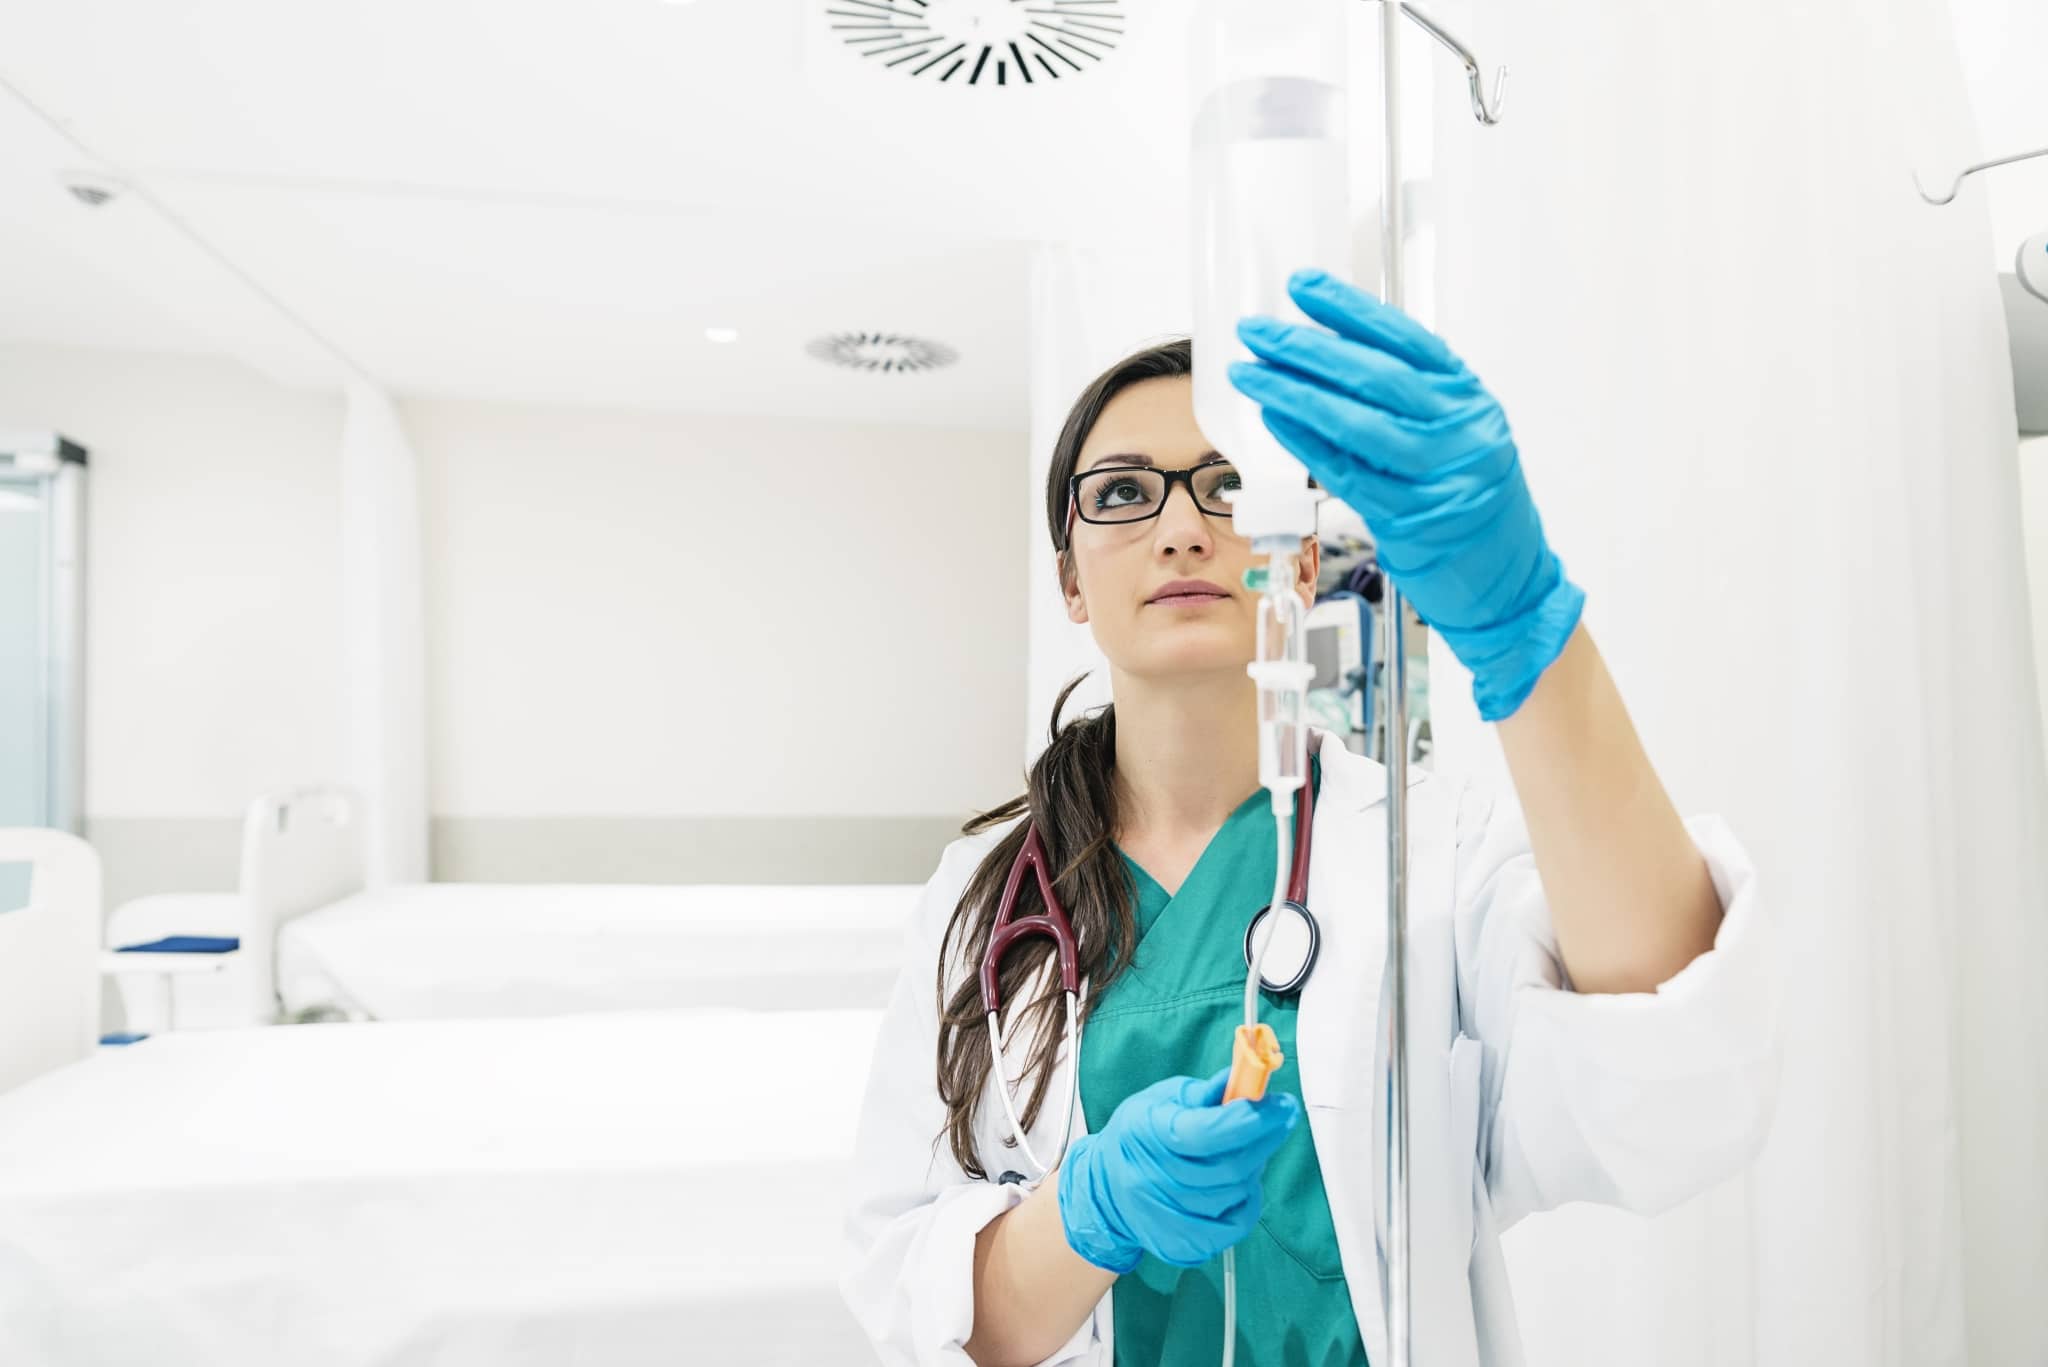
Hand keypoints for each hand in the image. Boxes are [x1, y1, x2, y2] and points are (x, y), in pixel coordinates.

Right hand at [1057, 1069, 1299, 1272]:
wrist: (1106, 1191)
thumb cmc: (1139, 1136)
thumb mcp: (1161, 1099)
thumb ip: (1205, 1093)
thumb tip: (1244, 1079)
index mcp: (1149, 1135)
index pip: (1207, 1132)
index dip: (1250, 1119)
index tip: (1282, 1104)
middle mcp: (1154, 1180)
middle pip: (1229, 1167)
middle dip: (1265, 1139)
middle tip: (1280, 1119)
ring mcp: (1167, 1218)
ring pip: (1235, 1194)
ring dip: (1254, 1168)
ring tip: (1249, 1151)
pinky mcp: (1182, 1245)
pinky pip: (1234, 1226)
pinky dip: (1248, 1202)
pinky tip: (1242, 1184)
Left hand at [1228, 269, 1584, 720]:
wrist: (1509, 580)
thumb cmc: (1472, 501)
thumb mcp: (1459, 435)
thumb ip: (1411, 399)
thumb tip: (1331, 356)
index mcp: (1470, 399)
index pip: (1406, 340)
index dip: (1351, 310)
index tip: (1303, 287)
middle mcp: (1459, 430)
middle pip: (1375, 377)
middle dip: (1308, 349)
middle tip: (1258, 331)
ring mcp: (1437, 476)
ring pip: (1356, 424)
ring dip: (1294, 393)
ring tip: (1251, 373)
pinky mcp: (1411, 519)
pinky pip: (1347, 473)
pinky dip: (1306, 443)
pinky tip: (1275, 419)